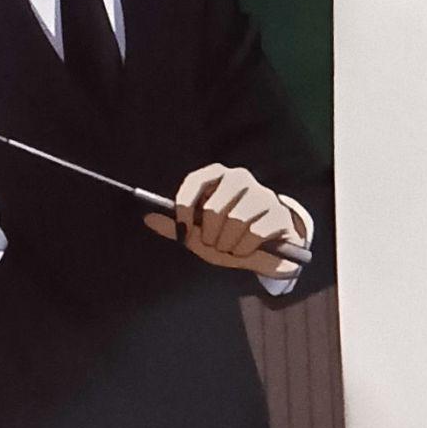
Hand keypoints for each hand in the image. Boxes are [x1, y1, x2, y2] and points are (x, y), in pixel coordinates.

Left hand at [143, 163, 303, 278]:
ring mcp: (262, 194)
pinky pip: (254, 234)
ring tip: (233, 247)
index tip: (183, 229)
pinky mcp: (278, 213)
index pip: (197, 180)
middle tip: (215, 243)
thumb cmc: (229, 237)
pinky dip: (246, 249)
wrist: (268, 251)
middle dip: (210, 236)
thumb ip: (176, 226)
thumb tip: (147, 217)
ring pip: (235, 222)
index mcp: (218, 176)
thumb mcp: (200, 233)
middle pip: (215, 209)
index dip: (185, 205)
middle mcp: (241, 178)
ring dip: (229, 245)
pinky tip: (249, 249)